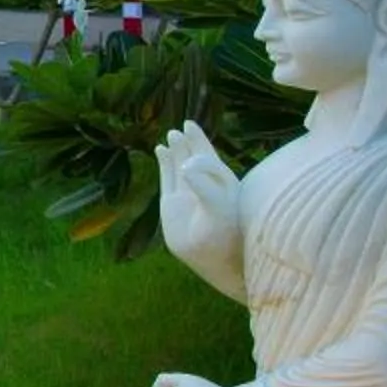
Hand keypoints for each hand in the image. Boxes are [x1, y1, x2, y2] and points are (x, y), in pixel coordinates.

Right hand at [157, 121, 240, 265]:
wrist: (215, 260)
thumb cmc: (225, 235)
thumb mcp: (218, 209)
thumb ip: (204, 188)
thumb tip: (186, 166)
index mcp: (222, 184)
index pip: (209, 157)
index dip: (200, 142)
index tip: (190, 127)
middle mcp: (205, 186)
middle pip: (195, 157)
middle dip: (190, 141)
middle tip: (184, 126)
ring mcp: (186, 194)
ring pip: (180, 164)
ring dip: (176, 149)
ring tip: (172, 134)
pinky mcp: (171, 203)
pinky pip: (166, 177)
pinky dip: (163, 162)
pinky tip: (160, 149)